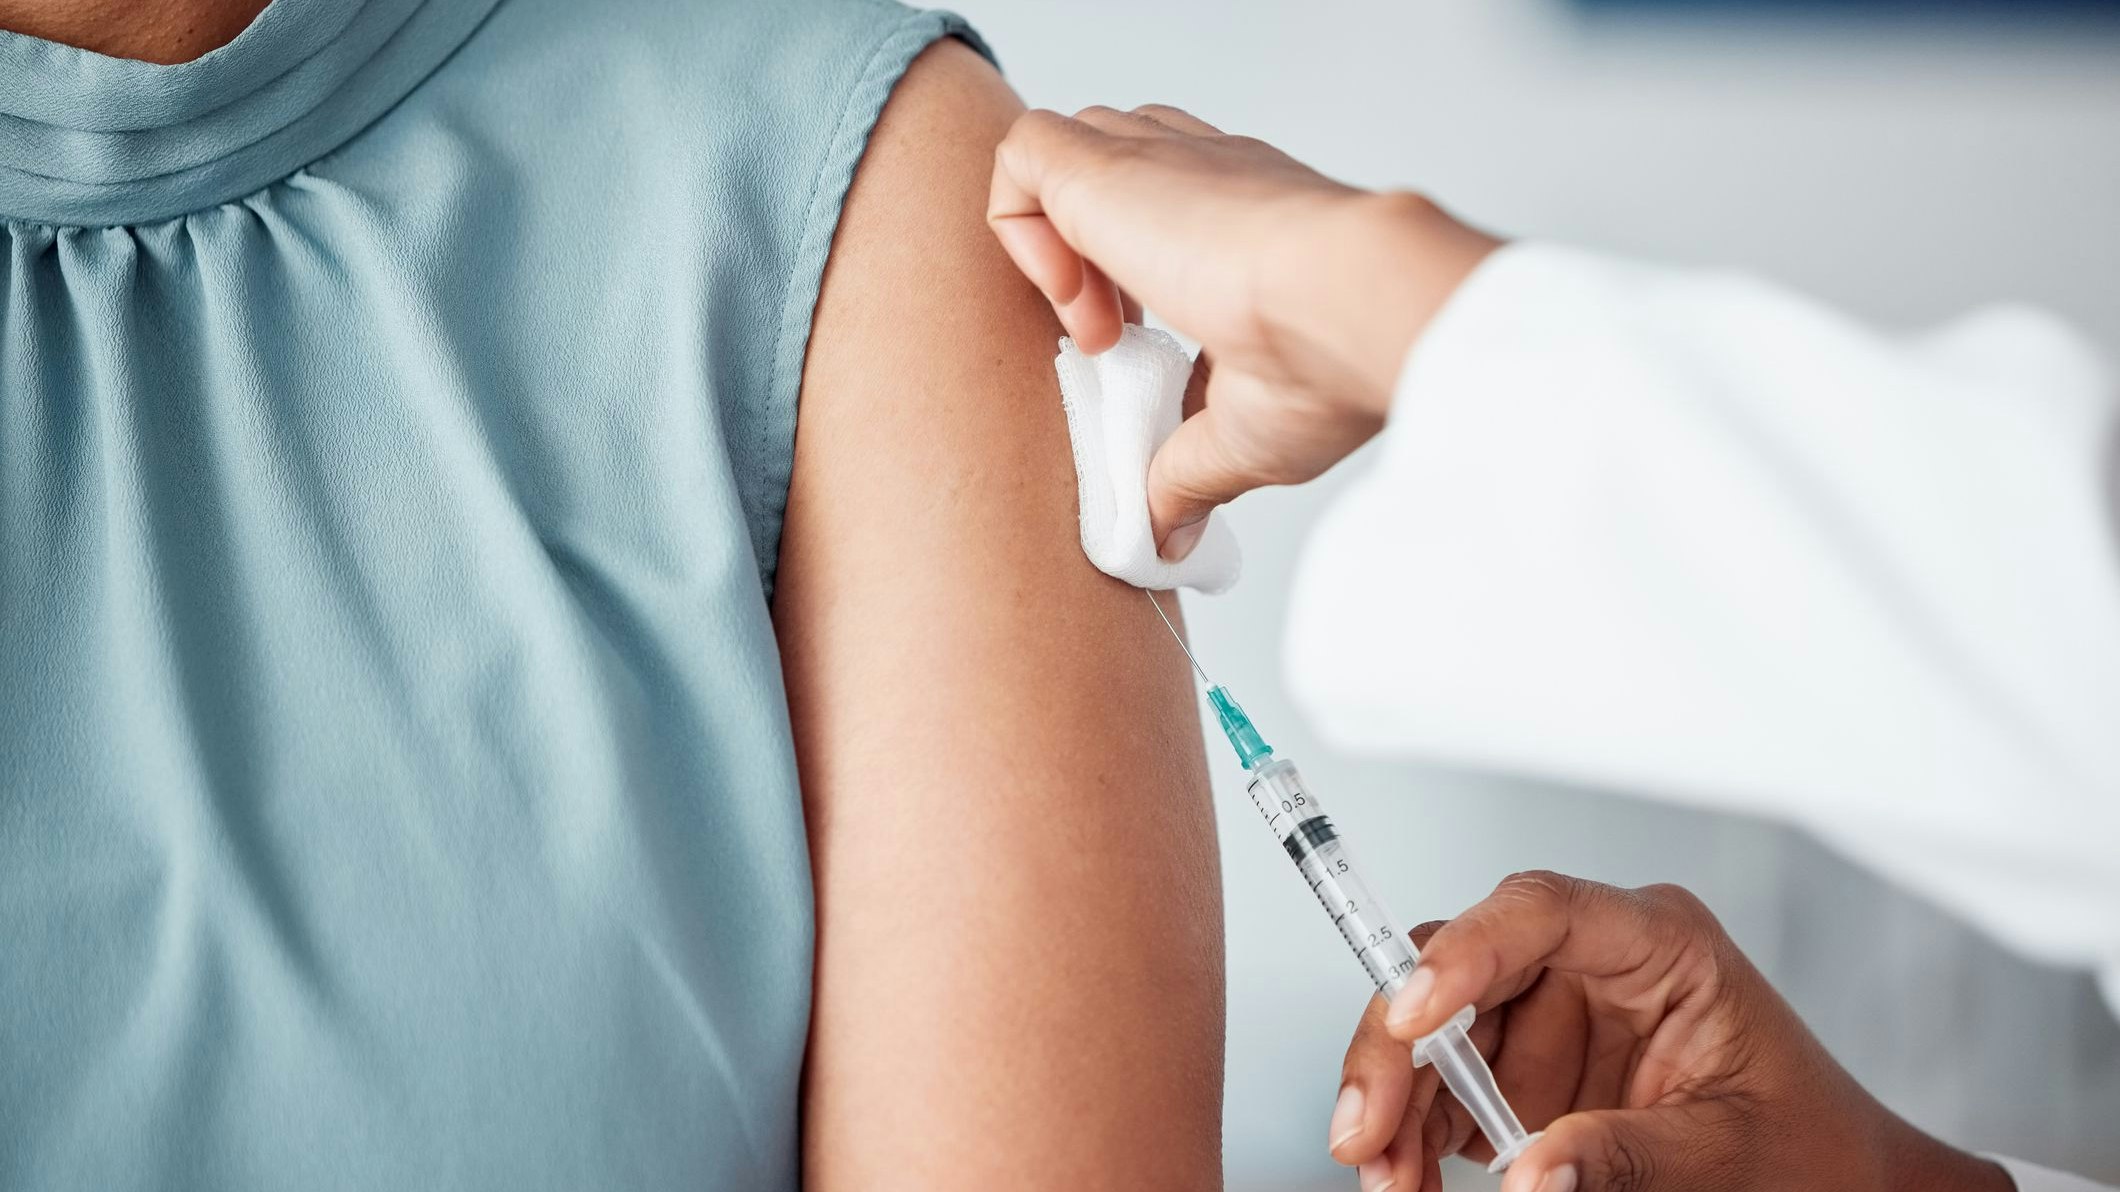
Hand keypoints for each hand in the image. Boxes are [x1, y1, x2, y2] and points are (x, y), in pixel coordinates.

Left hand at [986, 105, 1498, 558]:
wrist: (1354, 305)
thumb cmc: (1331, 364)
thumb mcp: (1245, 434)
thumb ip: (1190, 474)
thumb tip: (1169, 538)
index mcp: (1246, 221)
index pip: (1165, 213)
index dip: (1128, 279)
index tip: (1138, 351)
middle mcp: (1201, 174)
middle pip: (1109, 170)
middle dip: (1085, 255)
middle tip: (1112, 341)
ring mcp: (1157, 158)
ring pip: (1063, 153)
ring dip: (1052, 245)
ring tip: (1095, 329)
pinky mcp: (1106, 163)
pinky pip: (1022, 156)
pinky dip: (1019, 227)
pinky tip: (1070, 302)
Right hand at [1332, 871, 2013, 1191]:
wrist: (1837, 1190)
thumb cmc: (1812, 1151)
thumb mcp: (1729, 1156)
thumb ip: (1625, 1158)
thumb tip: (1527, 1176)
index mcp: (1658, 943)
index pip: (1539, 912)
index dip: (1463, 953)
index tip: (1412, 1016)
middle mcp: (1589, 964)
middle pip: (1459, 971)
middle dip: (1397, 1049)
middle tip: (1364, 1130)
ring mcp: (1550, 1016)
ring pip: (1433, 1032)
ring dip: (1395, 1104)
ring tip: (1384, 1177)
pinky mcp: (1526, 1071)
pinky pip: (1445, 1089)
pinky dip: (1414, 1134)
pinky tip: (1406, 1176)